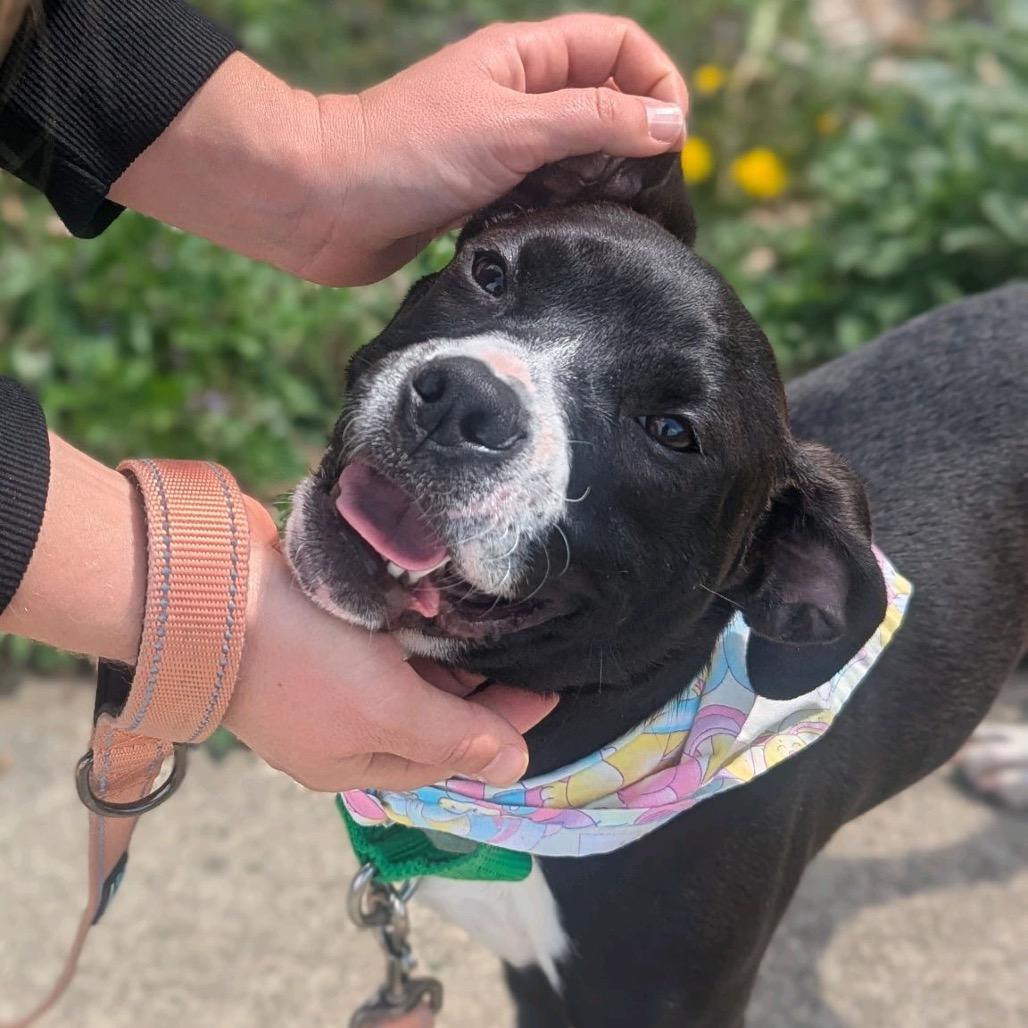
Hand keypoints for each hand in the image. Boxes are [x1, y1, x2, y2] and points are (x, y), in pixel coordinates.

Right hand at [221, 498, 557, 790]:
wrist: (211, 594)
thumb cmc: (304, 663)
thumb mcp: (386, 711)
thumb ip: (455, 738)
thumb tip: (515, 768)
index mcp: (357, 760)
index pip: (450, 753)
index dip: (503, 726)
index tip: (549, 689)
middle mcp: (343, 727)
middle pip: (433, 718)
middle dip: (481, 693)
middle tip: (526, 653)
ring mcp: (328, 680)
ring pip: (410, 679)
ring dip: (451, 660)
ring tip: (493, 631)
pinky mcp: (321, 634)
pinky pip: (386, 644)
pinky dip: (418, 633)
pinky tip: (443, 612)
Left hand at [303, 14, 688, 282]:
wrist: (323, 204)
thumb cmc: (407, 152)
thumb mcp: (514, 127)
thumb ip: (594, 121)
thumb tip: (670, 124)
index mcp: (524, 59)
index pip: (616, 46)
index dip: (655, 79)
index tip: (670, 135)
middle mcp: (517, 97)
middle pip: (604, 100)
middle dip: (636, 134)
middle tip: (648, 185)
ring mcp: (500, 148)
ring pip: (577, 153)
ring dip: (603, 179)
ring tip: (615, 213)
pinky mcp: (485, 194)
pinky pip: (545, 195)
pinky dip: (567, 210)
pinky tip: (571, 233)